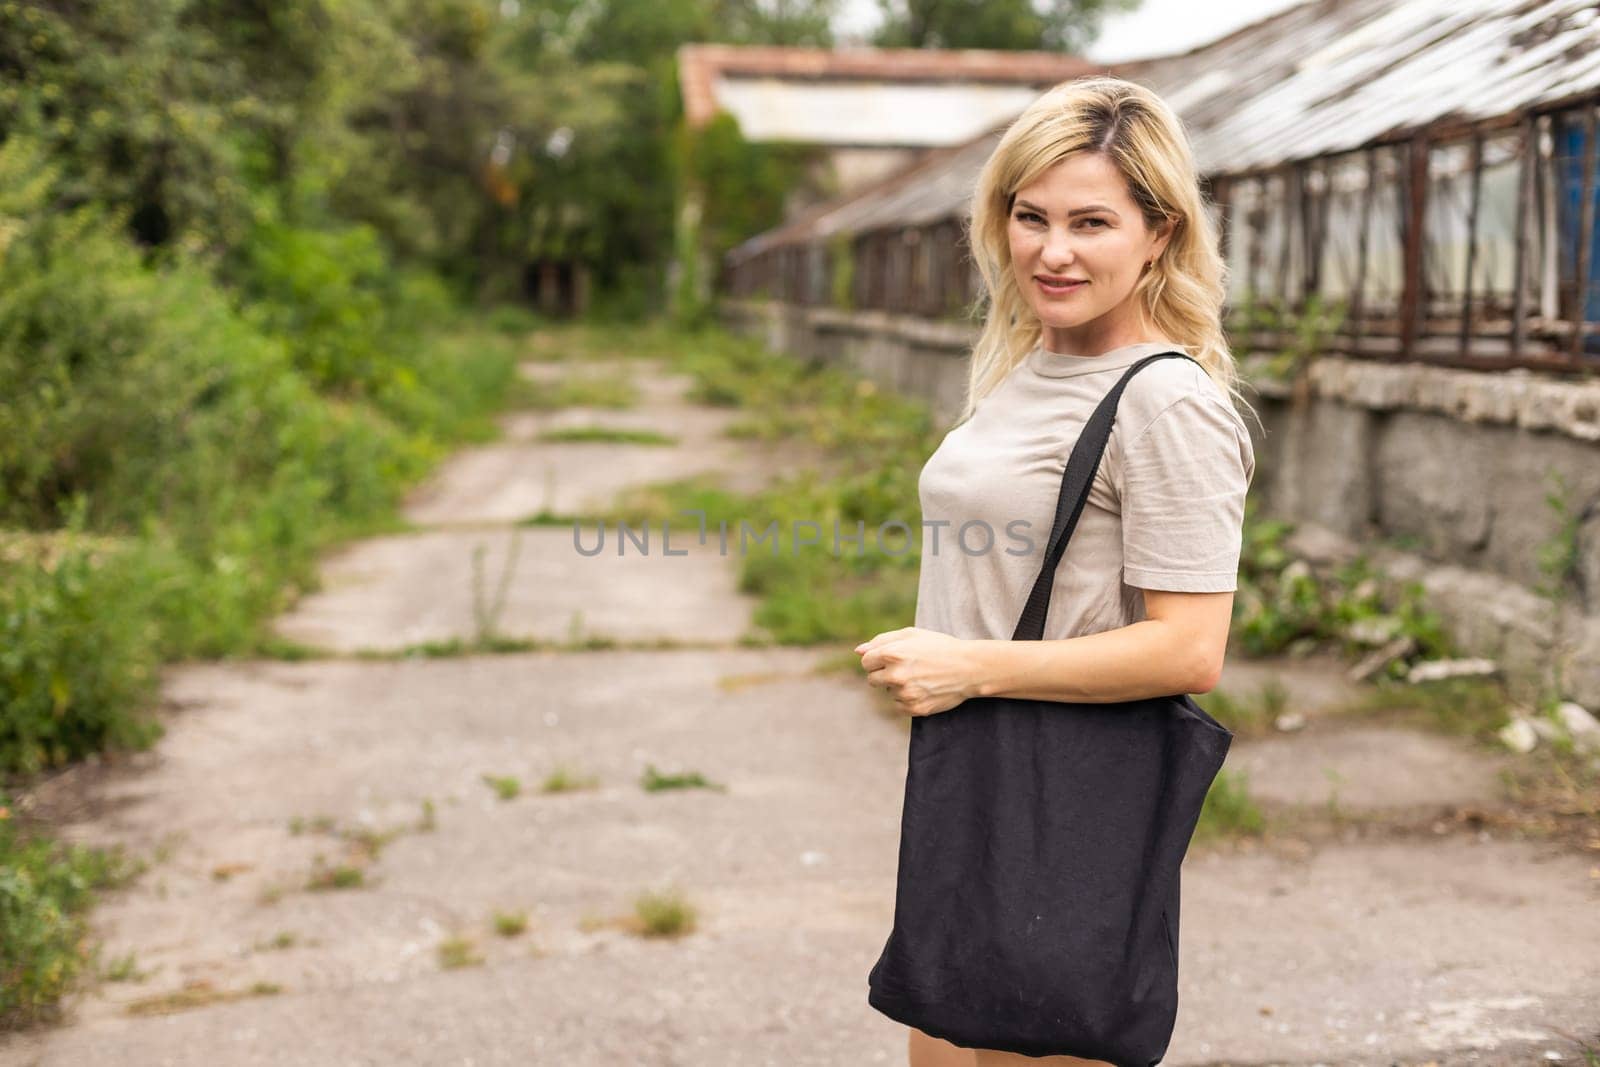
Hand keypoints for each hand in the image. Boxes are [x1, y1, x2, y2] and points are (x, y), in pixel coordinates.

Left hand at [854, 627, 978, 718]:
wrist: (969, 668)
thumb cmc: (939, 647)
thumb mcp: (912, 635)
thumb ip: (882, 640)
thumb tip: (858, 651)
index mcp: (892, 653)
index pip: (866, 662)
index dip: (877, 660)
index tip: (891, 659)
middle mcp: (896, 675)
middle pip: (872, 680)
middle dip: (883, 675)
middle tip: (905, 669)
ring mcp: (905, 693)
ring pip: (888, 693)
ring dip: (898, 686)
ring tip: (920, 677)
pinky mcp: (915, 708)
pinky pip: (899, 705)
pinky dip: (907, 699)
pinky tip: (924, 689)